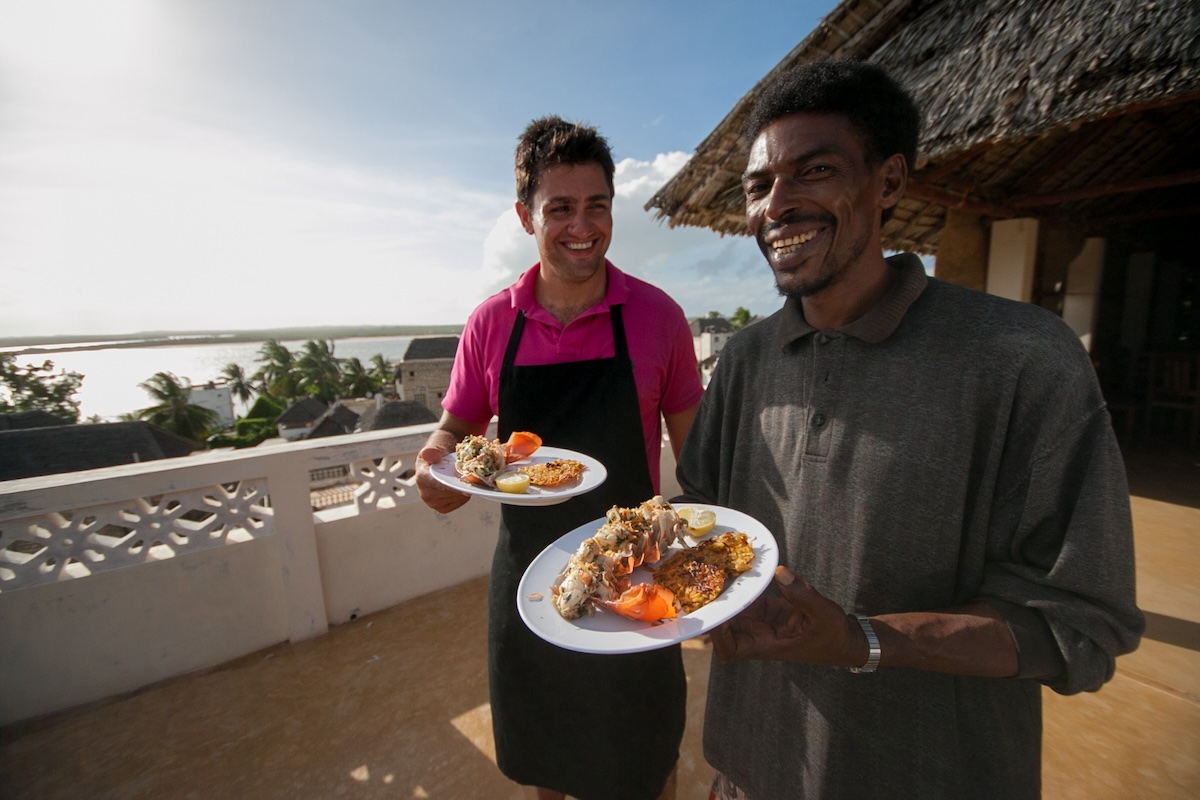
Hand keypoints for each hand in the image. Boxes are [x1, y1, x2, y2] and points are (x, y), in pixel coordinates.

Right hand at [415, 444, 470, 513]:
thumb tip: (431, 455)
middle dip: (461, 484)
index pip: (438, 484)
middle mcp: (425, 493)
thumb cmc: (438, 455)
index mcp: (421, 477)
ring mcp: (433, 502)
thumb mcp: (435, 448)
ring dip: (464, 489)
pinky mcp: (442, 508)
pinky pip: (458, 502)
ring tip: (466, 478)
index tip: (465, 486)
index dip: (452, 486)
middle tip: (471, 475)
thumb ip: (433, 451)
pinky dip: (464, 495)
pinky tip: (463, 486)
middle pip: (450, 492)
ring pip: (456, 497)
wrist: (439, 464)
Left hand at [708, 566, 866, 666]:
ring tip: (715, 570)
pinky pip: (747, 598)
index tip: (716, 614)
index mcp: (767, 646)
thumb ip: (802, 595)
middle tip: (705, 582)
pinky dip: (740, 586)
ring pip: (733, 610)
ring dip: (724, 595)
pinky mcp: (767, 609)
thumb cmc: (833, 636)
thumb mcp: (824, 614)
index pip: (731, 650)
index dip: (718, 636)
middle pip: (724, 628)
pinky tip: (734, 569)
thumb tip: (780, 573)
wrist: (843, 639)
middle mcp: (758, 635)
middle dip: (714, 609)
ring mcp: (761, 622)